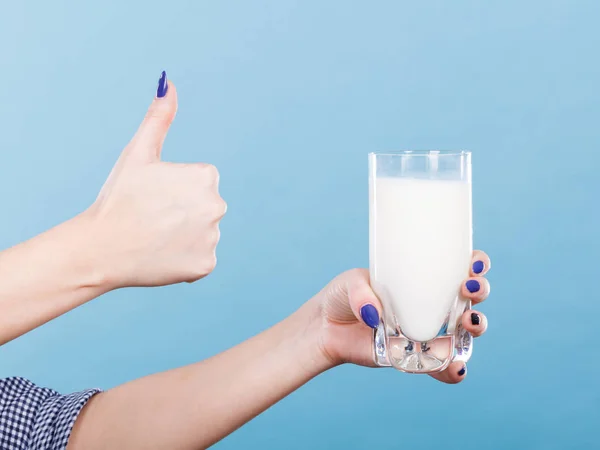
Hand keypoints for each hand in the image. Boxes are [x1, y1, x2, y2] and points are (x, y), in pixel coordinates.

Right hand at [85, 74, 226, 288]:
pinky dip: (185, 258)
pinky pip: (201, 259)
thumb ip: (159, 118)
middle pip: (202, 207)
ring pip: (202, 233)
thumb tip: (169, 83)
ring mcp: (213, 238)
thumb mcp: (139, 152)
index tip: (153, 197)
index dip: (173, 189)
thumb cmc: (118, 197)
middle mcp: (218, 206)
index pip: (199, 182)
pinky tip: (162, 255)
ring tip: (155, 237)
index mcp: (207, 176)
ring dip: (183, 235)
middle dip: (182, 211)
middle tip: (152, 217)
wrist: (101, 248)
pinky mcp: (207, 265)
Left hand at [309, 250, 490, 382]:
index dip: (476, 263)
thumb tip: (374, 314)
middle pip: (472, 297)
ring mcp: (429, 331)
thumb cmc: (343, 296)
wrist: (326, 328)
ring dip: (476, 326)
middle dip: (480, 291)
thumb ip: (361, 293)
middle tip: (468, 289)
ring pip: (466, 330)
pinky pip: (444, 366)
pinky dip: (453, 369)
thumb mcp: (349, 283)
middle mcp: (432, 305)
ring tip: (468, 323)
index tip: (474, 264)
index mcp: (422, 279)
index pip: (458, 266)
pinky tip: (454, 368)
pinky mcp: (419, 357)